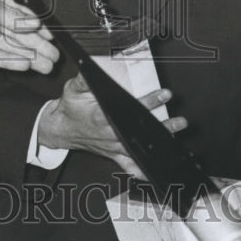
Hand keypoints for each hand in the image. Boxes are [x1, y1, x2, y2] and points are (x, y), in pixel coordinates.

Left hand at [0, 0, 58, 72]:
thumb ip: (10, 16)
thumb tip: (34, 23)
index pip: (17, 12)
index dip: (35, 25)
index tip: (50, 37)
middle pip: (15, 31)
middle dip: (35, 44)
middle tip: (53, 57)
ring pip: (8, 46)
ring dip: (28, 55)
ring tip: (45, 65)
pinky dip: (11, 60)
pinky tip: (26, 65)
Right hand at [37, 74, 187, 174]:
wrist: (61, 129)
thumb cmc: (69, 109)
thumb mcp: (72, 89)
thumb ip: (84, 80)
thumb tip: (92, 68)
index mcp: (101, 117)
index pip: (128, 110)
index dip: (147, 102)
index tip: (162, 95)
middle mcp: (110, 134)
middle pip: (140, 132)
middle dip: (163, 126)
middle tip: (179, 121)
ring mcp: (114, 146)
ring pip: (141, 147)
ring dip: (160, 143)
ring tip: (177, 136)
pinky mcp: (114, 154)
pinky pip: (131, 167)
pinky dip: (145, 172)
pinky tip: (160, 172)